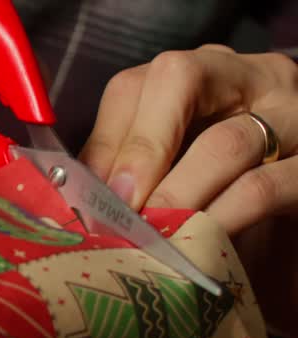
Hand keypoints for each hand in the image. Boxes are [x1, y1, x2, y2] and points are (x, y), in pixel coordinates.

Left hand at [81, 46, 297, 337]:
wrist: (288, 248)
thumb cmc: (223, 209)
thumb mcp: (176, 178)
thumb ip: (133, 177)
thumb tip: (72, 199)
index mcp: (202, 79)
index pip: (137, 84)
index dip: (103, 140)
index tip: (83, 199)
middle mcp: (250, 80)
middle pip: (179, 79)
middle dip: (139, 150)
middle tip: (119, 212)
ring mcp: (293, 117)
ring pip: (225, 141)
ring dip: (177, 196)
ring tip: (152, 237)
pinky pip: (264, 188)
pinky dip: (220, 221)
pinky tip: (196, 247)